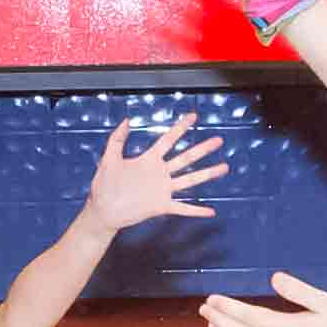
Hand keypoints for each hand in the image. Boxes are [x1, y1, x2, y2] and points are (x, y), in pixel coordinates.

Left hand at [81, 112, 228, 235]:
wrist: (102, 211)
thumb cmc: (104, 186)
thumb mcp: (109, 159)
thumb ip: (117, 139)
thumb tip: (126, 120)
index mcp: (148, 160)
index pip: (168, 140)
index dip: (180, 127)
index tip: (193, 116)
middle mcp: (159, 173)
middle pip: (185, 158)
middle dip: (202, 149)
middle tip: (219, 140)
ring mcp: (162, 190)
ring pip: (189, 180)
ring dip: (207, 174)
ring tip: (223, 168)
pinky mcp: (161, 206)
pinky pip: (182, 208)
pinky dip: (196, 210)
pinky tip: (210, 211)